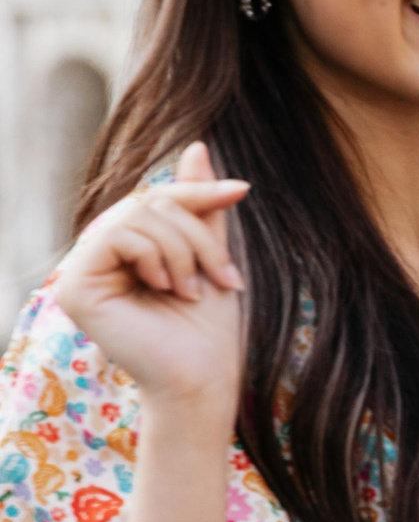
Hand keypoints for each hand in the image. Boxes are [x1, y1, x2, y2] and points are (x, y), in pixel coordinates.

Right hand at [52, 142, 248, 417]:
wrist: (203, 375)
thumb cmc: (208, 325)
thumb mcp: (210, 252)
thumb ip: (199, 205)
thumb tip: (196, 146)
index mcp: (126, 247)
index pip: (156, 197)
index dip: (198, 190)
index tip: (242, 191)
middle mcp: (97, 255)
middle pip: (150, 202)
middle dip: (197, 233)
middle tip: (221, 276)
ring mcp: (80, 270)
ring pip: (137, 215)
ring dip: (183, 250)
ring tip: (193, 290)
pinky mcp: (74, 286)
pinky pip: (117, 236)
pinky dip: (156, 258)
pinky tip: (166, 289)